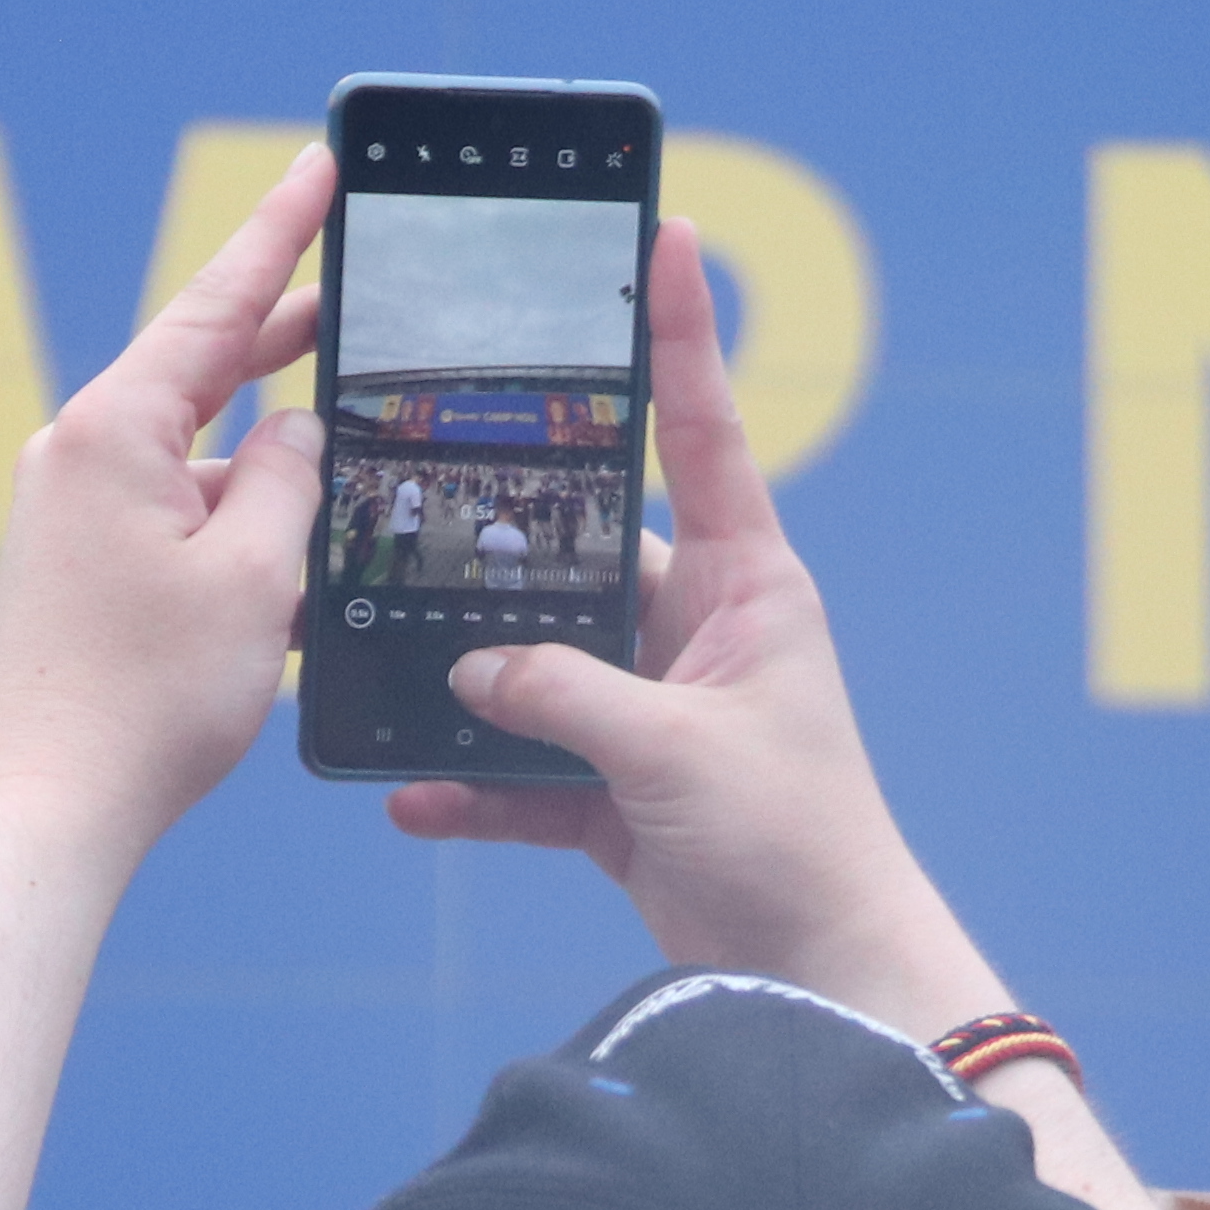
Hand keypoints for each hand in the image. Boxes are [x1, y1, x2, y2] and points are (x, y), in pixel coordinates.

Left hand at [0, 147, 330, 859]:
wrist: (50, 809)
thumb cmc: (145, 699)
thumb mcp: (255, 574)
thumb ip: (290, 478)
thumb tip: (297, 430)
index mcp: (114, 431)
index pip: (216, 304)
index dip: (279, 232)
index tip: (318, 165)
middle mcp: (79, 453)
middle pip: (204, 366)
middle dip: (287, 335)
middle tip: (359, 288)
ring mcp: (73, 510)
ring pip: (201, 455)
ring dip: (274, 464)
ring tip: (355, 464)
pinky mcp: (79, 565)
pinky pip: (178, 515)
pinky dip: (240, 525)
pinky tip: (301, 562)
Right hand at [387, 224, 991, 1032]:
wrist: (820, 974)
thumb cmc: (792, 843)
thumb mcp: (673, 753)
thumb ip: (565, 693)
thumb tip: (472, 664)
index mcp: (749, 585)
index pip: (707, 432)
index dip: (681, 336)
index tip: (669, 235)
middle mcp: (699, 631)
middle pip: (583, 553)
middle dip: (503, 541)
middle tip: (417, 489)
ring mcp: (654, 709)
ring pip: (538, 665)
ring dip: (472, 682)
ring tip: (388, 666)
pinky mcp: (620, 789)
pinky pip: (527, 767)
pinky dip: (473, 785)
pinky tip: (412, 798)